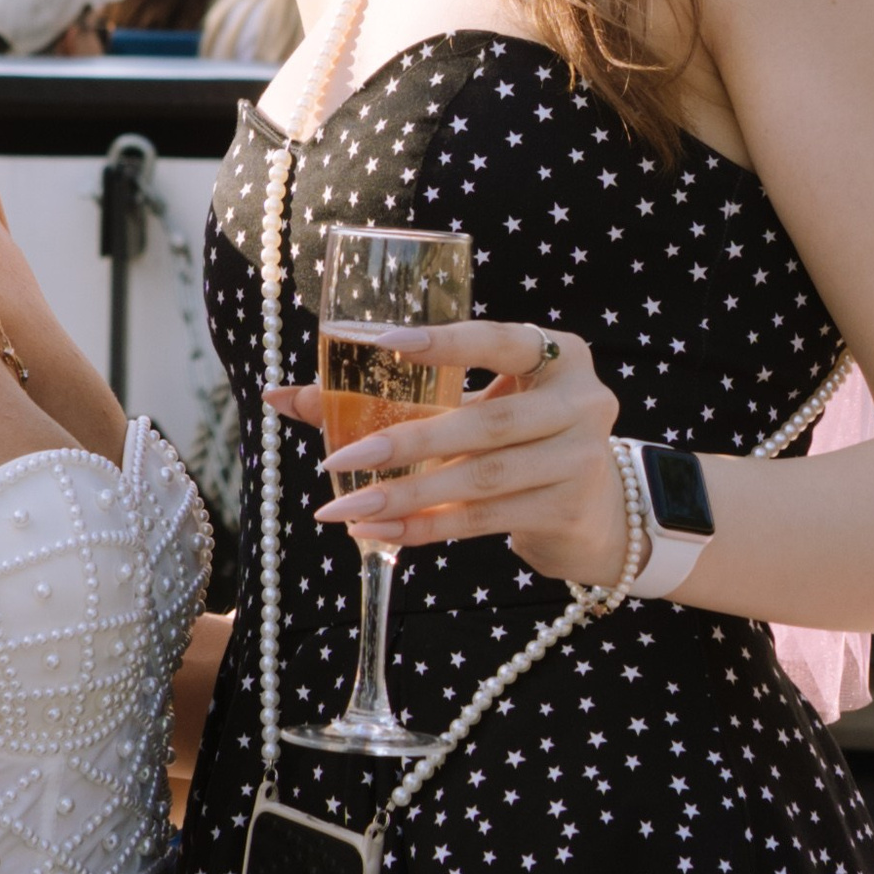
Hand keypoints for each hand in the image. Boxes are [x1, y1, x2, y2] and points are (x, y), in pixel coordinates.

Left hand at [274, 319, 631, 590]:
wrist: (593, 507)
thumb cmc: (513, 436)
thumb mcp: (473, 401)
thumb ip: (391, 394)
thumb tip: (280, 396)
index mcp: (559, 353)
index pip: (501, 341)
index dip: (448, 344)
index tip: (388, 343)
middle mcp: (581, 402)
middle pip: (486, 424)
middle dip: (408, 443)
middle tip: (339, 458)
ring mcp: (581, 459)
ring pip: (482, 480)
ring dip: (409, 496)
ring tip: (347, 509)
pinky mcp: (566, 509)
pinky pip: (484, 520)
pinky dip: (427, 528)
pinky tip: (380, 532)